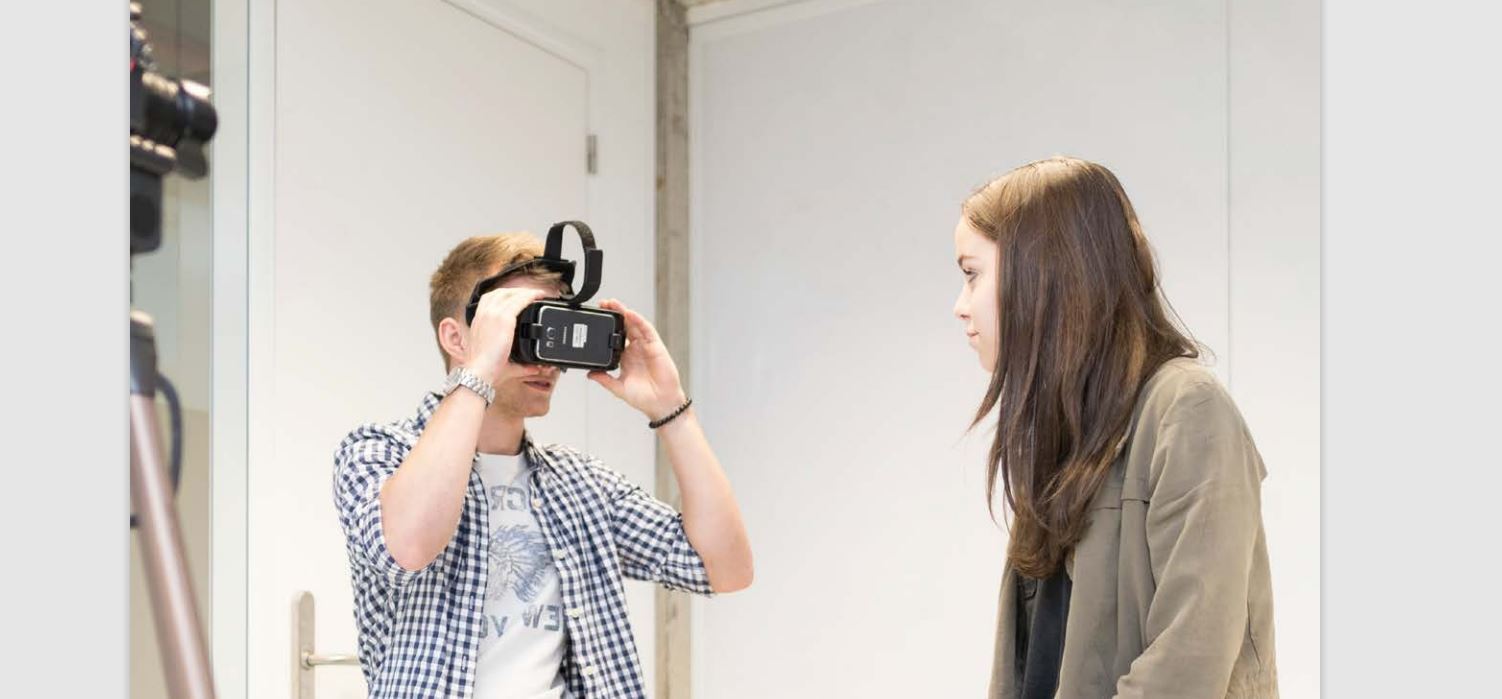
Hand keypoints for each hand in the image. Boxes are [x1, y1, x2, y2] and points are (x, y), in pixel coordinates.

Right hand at [462, 286, 548, 384]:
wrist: (480, 372)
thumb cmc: (485, 369)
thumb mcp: (501, 360)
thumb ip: (519, 363)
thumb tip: (534, 367)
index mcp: (478, 322)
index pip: (490, 299)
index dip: (504, 295)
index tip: (516, 297)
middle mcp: (483, 314)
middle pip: (500, 292)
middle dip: (516, 291)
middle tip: (530, 294)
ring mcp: (492, 314)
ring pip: (511, 294)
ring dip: (524, 291)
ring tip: (536, 294)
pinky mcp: (503, 318)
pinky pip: (520, 300)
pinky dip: (530, 296)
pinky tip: (538, 296)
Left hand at [587, 299, 688, 418]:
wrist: (660, 404)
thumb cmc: (644, 398)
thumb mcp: (618, 388)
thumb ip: (605, 380)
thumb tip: (589, 374)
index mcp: (626, 358)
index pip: (615, 337)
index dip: (607, 327)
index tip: (596, 318)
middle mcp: (636, 350)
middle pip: (624, 326)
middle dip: (615, 314)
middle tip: (603, 303)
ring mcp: (646, 347)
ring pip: (634, 325)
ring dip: (625, 313)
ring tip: (614, 303)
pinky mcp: (656, 347)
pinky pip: (647, 330)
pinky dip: (639, 321)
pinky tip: (630, 314)